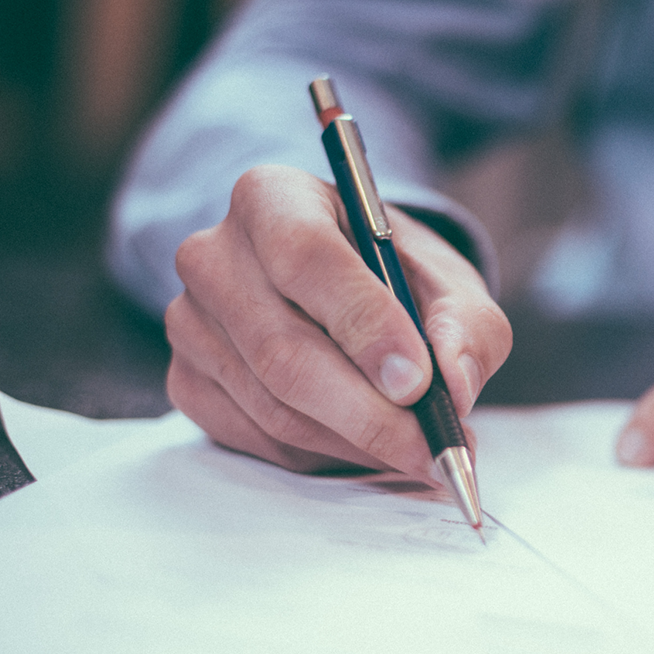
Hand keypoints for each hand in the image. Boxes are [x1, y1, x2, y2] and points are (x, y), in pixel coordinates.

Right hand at [164, 164, 510, 476]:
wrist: (345, 289)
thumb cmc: (395, 277)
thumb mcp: (449, 282)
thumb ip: (466, 326)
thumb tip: (454, 385)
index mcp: (273, 198)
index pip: (306, 257)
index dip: (364, 324)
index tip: (417, 382)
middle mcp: (214, 255)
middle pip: (283, 350)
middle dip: (369, 413)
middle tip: (433, 447)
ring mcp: (190, 323)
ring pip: (274, 406)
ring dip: (356, 442)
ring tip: (418, 450)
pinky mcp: (187, 381)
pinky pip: (257, 439)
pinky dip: (324, 455)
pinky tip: (368, 445)